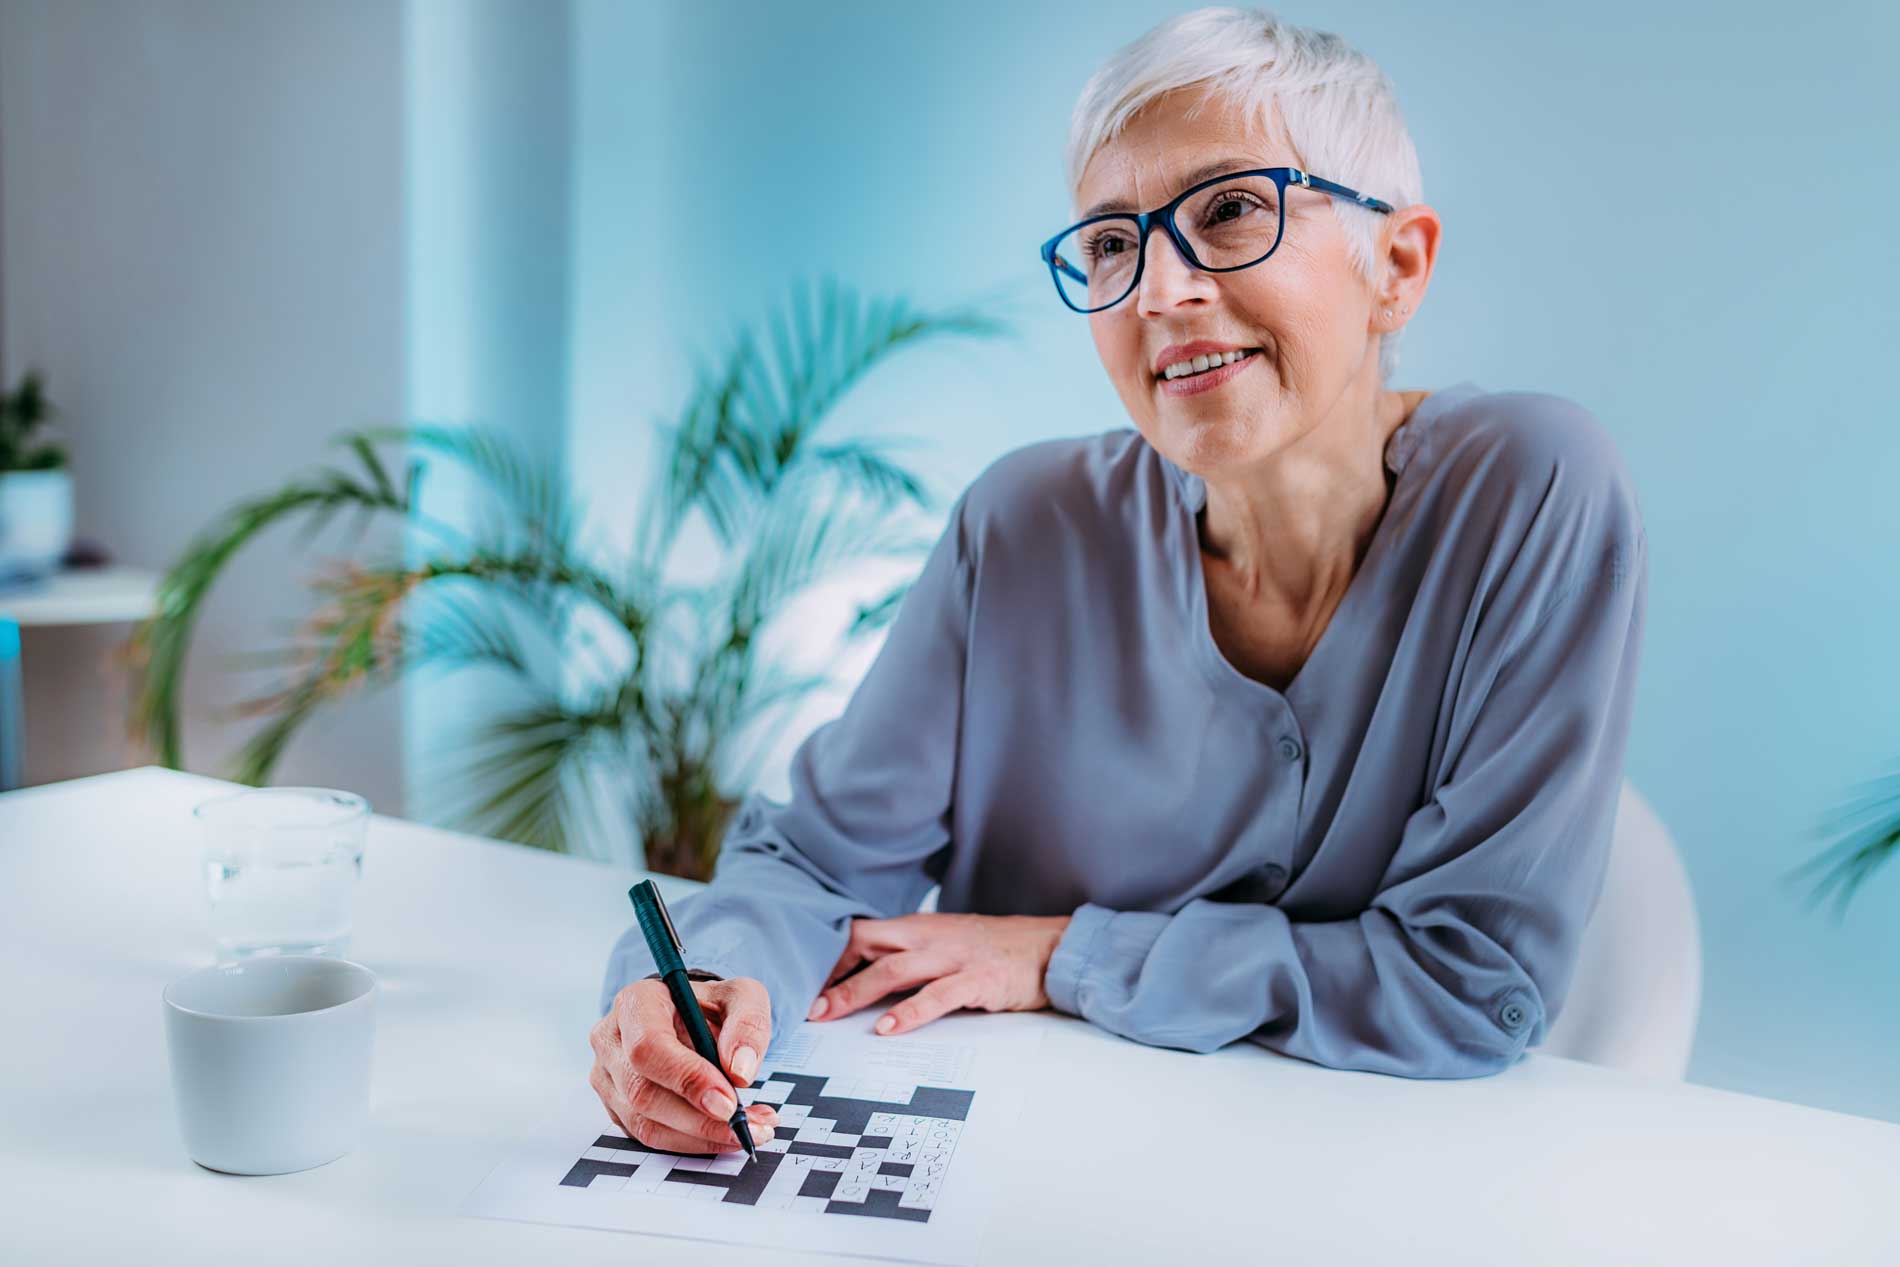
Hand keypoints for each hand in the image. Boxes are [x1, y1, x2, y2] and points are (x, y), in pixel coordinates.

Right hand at [589, 976, 778, 1152]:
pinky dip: (694, 1142)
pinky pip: (650, 1138)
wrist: (692, 1018)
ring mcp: (608, 1078)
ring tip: (750, 1130)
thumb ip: (748, 1025)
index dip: (687, 1079)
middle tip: (749, 1127)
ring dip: (702, 1137)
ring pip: (646, 1124)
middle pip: (643, 1093)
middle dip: (701, 1120)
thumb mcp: (742, 997)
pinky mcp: (616, 1107)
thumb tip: (740, 1073)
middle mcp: (612, 1040)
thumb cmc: (713, 1006)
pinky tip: (728, 1132)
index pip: (648, 1046)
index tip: (728, 1103)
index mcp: (636, 1003)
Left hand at [808, 912, 1071, 1035]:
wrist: (1048, 946)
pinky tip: (888, 1028)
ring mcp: (952, 957)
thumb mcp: (944, 944)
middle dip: (831, 974)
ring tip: (829, 1014)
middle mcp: (928, 937)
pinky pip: (938, 995)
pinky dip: (910, 1012)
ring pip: (894, 969)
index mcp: (917, 928)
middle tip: (804, 1004)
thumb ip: (908, 956)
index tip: (803, 982)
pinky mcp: (977, 979)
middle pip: (867, 945)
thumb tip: (864, 980)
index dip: (829, 957)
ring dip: (856, 992)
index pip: (860, 934)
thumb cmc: (991, 950)